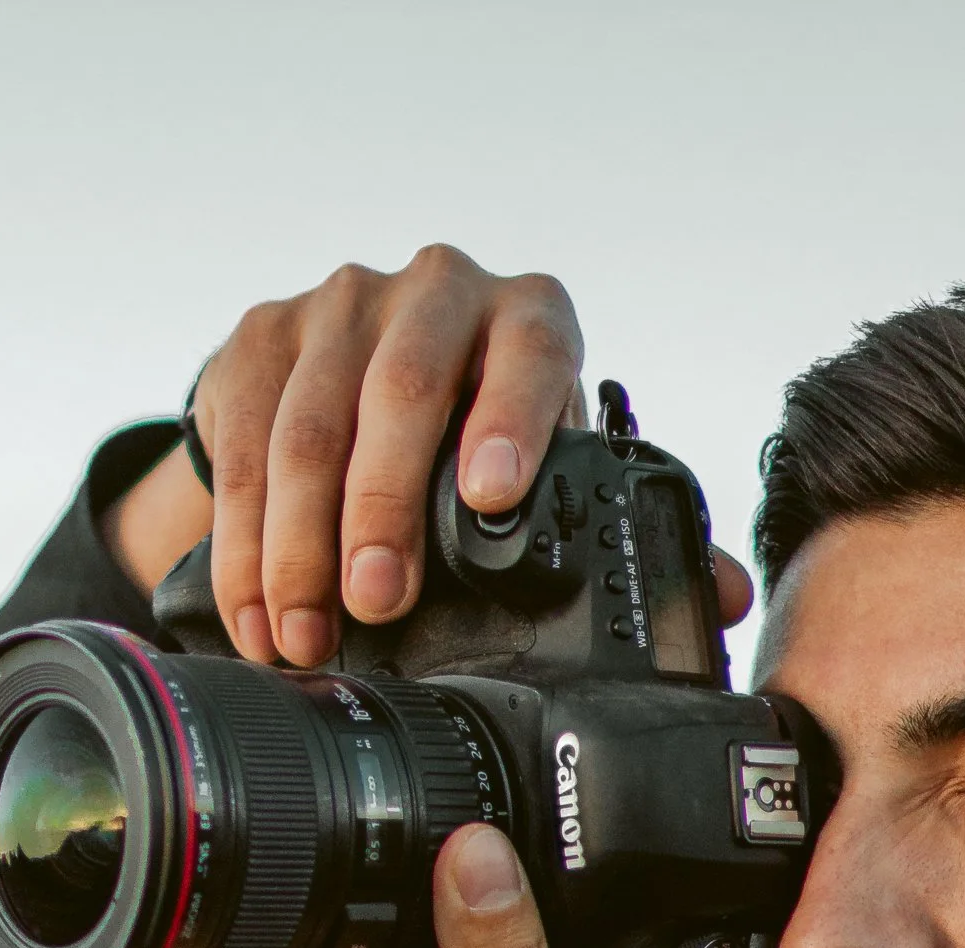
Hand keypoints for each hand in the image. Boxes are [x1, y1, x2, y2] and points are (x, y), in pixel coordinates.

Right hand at [104, 245, 755, 660]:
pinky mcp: (256, 338)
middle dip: (380, 508)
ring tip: (303, 636)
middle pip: (398, 391)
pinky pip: (238, 444)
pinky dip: (243, 543)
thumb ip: (632, 531)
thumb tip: (726, 597)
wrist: (360, 387)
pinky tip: (257, 613)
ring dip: (297, 544)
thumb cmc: (480, 445)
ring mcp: (337, 307)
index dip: (509, 415)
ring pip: (307, 424)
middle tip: (375, 605)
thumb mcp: (553, 474)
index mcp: (525, 319)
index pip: (528, 349)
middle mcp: (432, 293)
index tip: (490, 495)